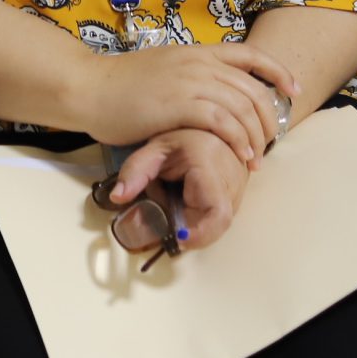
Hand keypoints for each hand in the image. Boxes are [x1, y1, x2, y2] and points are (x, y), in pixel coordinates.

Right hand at [69, 43, 297, 169]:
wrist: (90, 88)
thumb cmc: (122, 85)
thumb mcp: (165, 70)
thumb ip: (192, 77)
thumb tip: (214, 95)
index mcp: (197, 52)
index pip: (250, 55)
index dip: (278, 72)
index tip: (293, 91)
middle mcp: (199, 62)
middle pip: (253, 88)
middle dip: (269, 118)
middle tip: (269, 141)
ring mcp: (190, 81)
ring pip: (242, 108)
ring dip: (256, 136)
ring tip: (256, 159)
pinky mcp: (180, 104)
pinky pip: (223, 123)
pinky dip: (238, 141)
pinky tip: (241, 156)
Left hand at [104, 127, 254, 251]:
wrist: (206, 118)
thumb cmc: (180, 132)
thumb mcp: (154, 149)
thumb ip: (134, 171)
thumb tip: (117, 197)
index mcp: (210, 165)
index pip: (217, 212)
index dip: (202, 234)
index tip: (178, 239)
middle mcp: (232, 179)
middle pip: (216, 223)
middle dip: (192, 227)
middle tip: (169, 209)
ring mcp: (239, 185)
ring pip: (219, 220)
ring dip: (196, 219)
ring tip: (178, 194)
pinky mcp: (239, 190)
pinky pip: (221, 213)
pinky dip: (202, 213)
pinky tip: (188, 194)